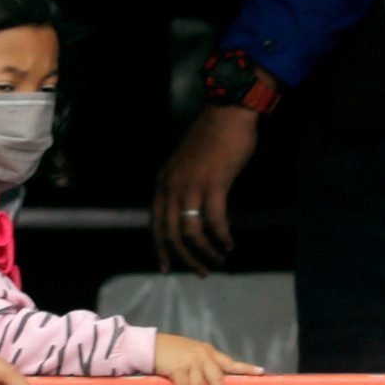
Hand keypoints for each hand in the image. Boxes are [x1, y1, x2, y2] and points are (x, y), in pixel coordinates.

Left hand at [152, 105, 258, 271]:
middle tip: (200, 272)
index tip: (167, 268)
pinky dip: (221, 236)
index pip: (155, 224)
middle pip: (171, 233)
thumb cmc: (212, 135)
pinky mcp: (213, 184)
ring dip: (205, 251)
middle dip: (185, 258)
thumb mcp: (186, 163)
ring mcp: (191, 185)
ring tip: (218, 260)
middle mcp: (172, 186)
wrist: (228, 112)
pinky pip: (214, 220)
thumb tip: (190, 210)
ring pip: (191, 231)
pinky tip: (229, 243)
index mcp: (164, 181)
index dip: (161, 249)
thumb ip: (184, 184)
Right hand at [152, 333, 262, 384]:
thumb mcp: (193, 354)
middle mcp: (203, 356)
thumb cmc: (174, 352)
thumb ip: (205, 366)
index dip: (246, 368)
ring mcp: (190, 361)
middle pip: (217, 379)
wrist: (152, 345)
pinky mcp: (177, 368)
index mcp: (210, 353)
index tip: (261, 372)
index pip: (231, 362)